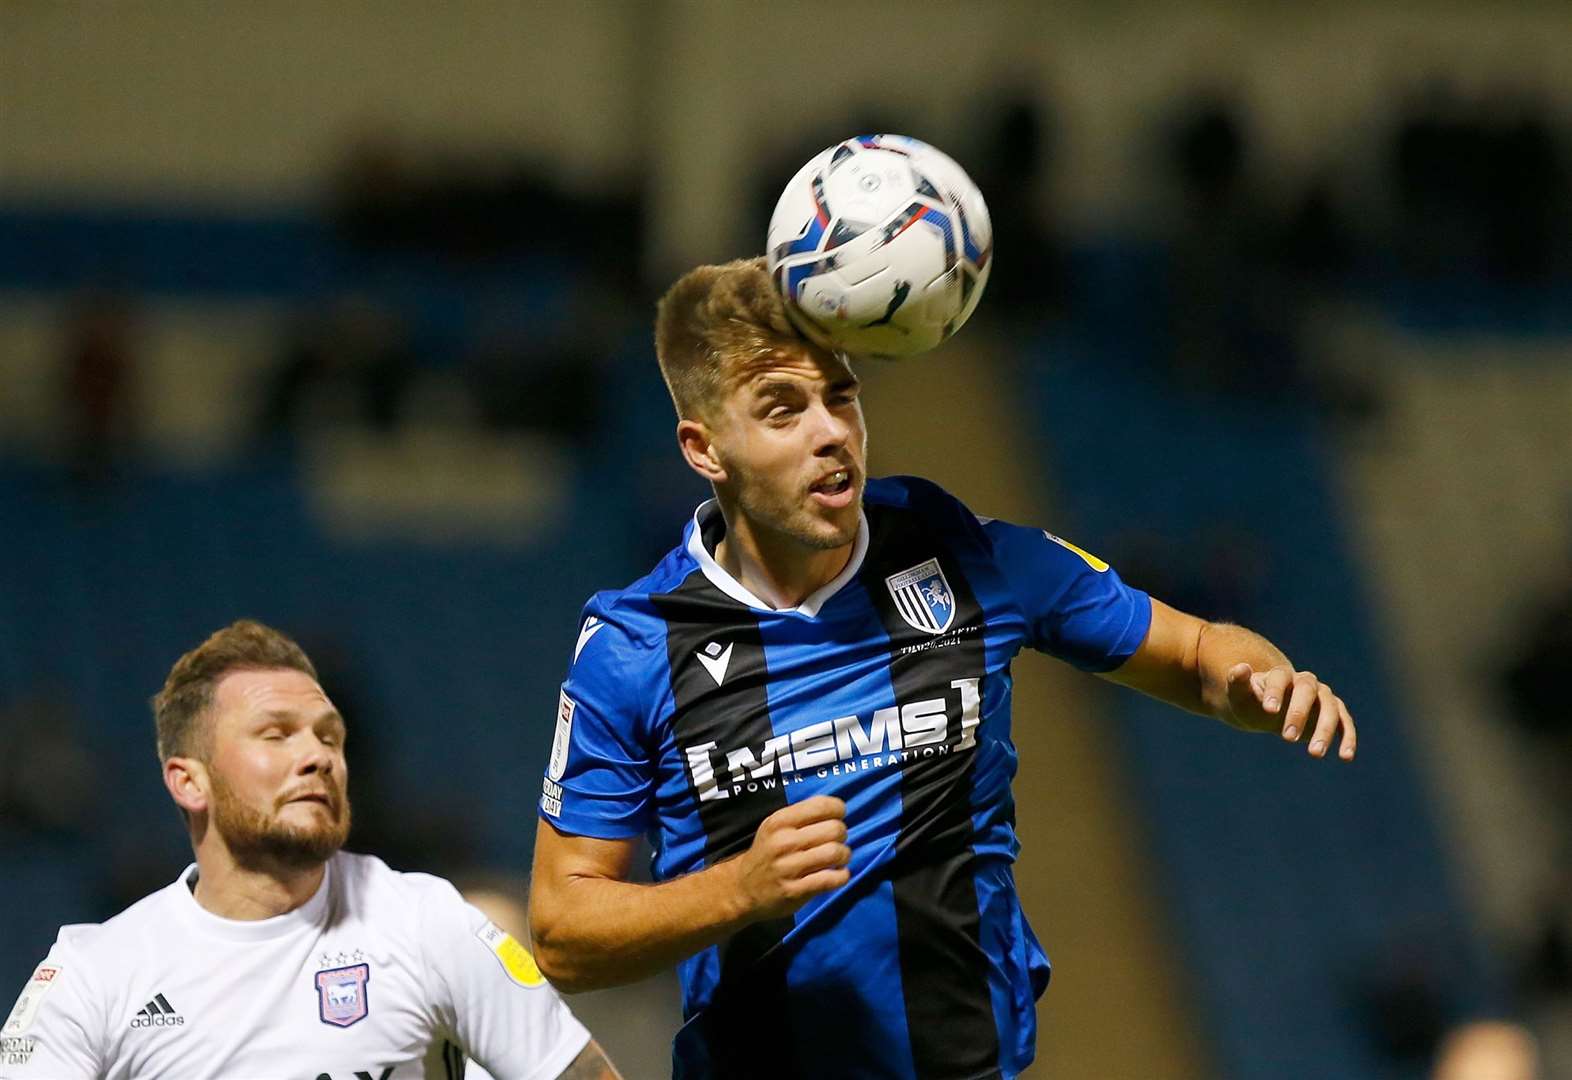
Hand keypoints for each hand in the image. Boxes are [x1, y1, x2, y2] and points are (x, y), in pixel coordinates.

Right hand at [734, 795, 851, 919]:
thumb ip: (802, 816)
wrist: (742, 888)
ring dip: (844, 856)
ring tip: (838, 859)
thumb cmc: (767, 853)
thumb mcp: (775, 826)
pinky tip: (838, 874)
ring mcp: (789, 867)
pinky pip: (832, 879)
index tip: (836, 818)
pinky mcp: (795, 891)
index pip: (822, 806)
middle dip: (842, 835)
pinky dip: (842, 876)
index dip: (838, 810)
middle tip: (836, 841)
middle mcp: (783, 842)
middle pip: (834, 829)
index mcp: (779, 821)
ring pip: (836, 853)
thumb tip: (837, 810)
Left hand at [1224, 663, 1356, 760]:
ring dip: (1324, 730)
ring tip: (1314, 754)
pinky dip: (1348, 738)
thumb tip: (1240, 667)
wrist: (1267, 710)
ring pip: (1330, 708)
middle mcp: (1306, 682)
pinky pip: (1345, 723)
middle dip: (1299, 713)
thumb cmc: (1251, 702)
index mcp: (1281, 675)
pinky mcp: (1335, 714)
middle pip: (1308, 691)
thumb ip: (1238, 682)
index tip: (1269, 710)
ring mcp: (1323, 697)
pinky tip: (1345, 757)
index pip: (1280, 678)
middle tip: (1288, 738)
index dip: (1275, 691)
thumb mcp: (1240, 695)